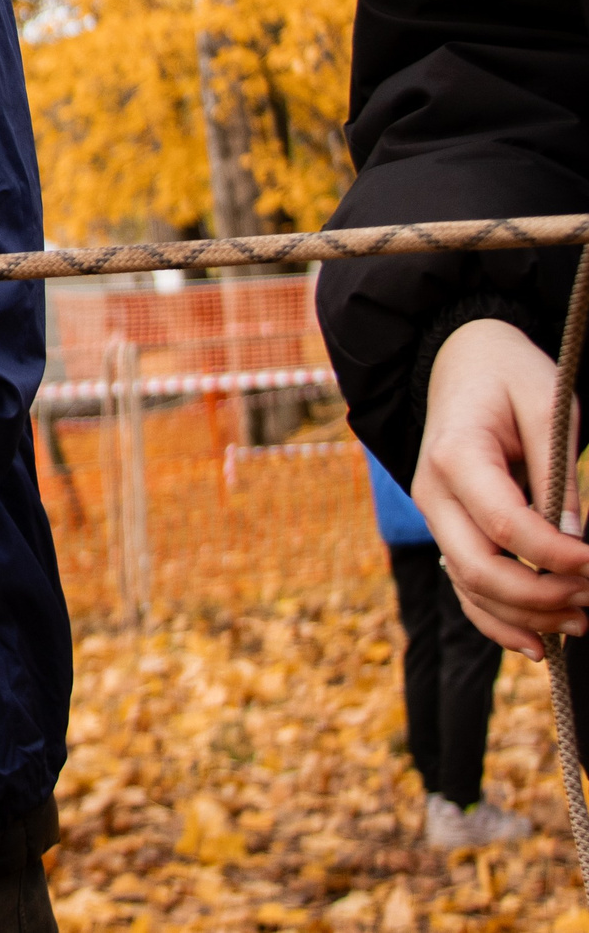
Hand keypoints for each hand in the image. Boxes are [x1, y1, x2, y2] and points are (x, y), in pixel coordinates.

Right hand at [415, 317, 588, 656]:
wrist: (461, 362)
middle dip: (541, 596)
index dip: (557, 556)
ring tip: (581, 623)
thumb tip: (576, 543)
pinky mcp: (446, 529)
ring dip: (525, 616)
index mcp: (454, 455)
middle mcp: (432, 491)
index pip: (504, 524)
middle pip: (478, 567)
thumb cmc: (512, 378)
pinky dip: (497, 619)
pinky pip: (463, 586)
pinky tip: (537, 644)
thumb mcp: (548, 407)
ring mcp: (434, 514)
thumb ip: (559, 475)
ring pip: (468, 586)